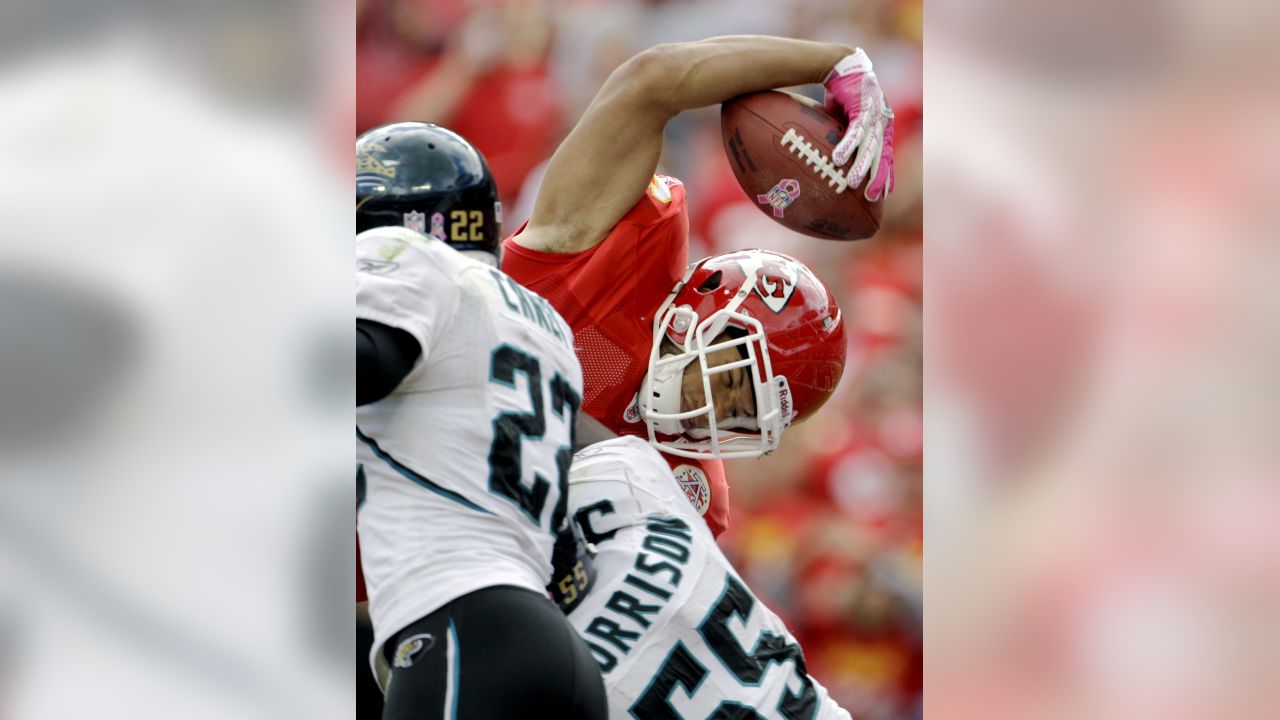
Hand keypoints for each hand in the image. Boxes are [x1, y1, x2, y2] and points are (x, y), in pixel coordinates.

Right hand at [823, 48, 894, 200]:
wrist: (840, 65)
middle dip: (878, 177)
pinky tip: (840, 159)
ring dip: (861, 165)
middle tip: (873, 198)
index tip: (884, 195)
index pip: (886, 155)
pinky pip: (854, 130)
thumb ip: (846, 138)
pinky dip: (847, 145)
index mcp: (882, 126)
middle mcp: (883, 121)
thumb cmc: (841, 95)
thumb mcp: (847, 120)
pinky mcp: (862, 106)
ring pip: (869, 144)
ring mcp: (874, 113)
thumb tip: (834, 160)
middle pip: (882, 154)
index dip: (886, 175)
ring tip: (853, 184)